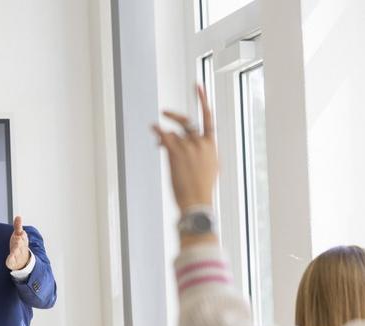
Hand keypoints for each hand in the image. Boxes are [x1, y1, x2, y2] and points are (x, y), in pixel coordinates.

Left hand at [6, 216, 30, 270]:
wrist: (22, 260)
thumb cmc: (19, 245)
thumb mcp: (18, 235)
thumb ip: (18, 226)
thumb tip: (18, 216)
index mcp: (23, 241)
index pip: (23, 237)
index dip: (22, 235)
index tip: (21, 233)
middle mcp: (21, 248)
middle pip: (21, 245)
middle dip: (19, 242)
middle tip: (18, 239)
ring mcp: (17, 255)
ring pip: (17, 253)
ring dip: (16, 251)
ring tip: (14, 249)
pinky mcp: (13, 261)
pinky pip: (12, 261)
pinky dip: (11, 260)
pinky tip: (9, 259)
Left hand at [152, 84, 217, 212]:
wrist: (197, 201)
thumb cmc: (202, 189)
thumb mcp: (210, 168)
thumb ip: (203, 152)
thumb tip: (191, 145)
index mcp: (212, 146)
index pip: (208, 118)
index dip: (203, 100)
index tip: (198, 86)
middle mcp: (201, 143)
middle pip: (187, 121)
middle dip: (174, 116)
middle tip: (165, 113)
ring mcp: (189, 147)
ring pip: (173, 133)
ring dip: (164, 137)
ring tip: (158, 142)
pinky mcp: (176, 153)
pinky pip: (165, 136)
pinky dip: (158, 131)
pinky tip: (153, 128)